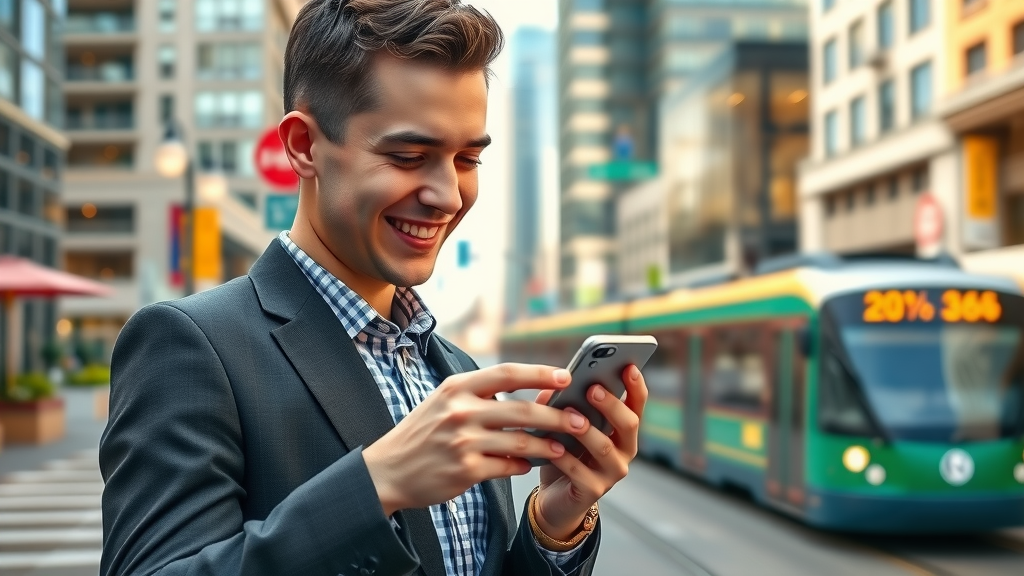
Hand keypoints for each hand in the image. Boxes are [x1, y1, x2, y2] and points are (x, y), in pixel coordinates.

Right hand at [362, 363, 589, 515]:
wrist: (388, 470)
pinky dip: (522, 467)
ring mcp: (463, 442)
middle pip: (523, 410)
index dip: (540, 374)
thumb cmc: (423, 433)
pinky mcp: (466, 471)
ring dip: (547, 446)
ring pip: (521, 443)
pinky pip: (508, 468)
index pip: (507, 373)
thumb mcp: (444, 401)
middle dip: (557, 416)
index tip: (566, 376)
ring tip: (563, 447)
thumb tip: (528, 391)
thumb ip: (480, 393)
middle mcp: (461, 411)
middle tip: (580, 421)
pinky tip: (528, 466)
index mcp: (457, 387)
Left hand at [533, 364, 647, 539]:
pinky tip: (551, 445)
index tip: (629, 366)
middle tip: (593, 388)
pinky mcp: (593, 491)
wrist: (555, 497)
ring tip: (568, 411)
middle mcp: (624, 451)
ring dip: (586, 428)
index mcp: (622, 430)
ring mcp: (611, 473)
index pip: (637, 405)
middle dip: (612, 404)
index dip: (636, 386)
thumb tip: (555, 383)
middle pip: (629, 424)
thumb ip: (564, 403)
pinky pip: (579, 471)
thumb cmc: (564, 453)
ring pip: (604, 447)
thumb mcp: (566, 424)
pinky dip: (564, 456)